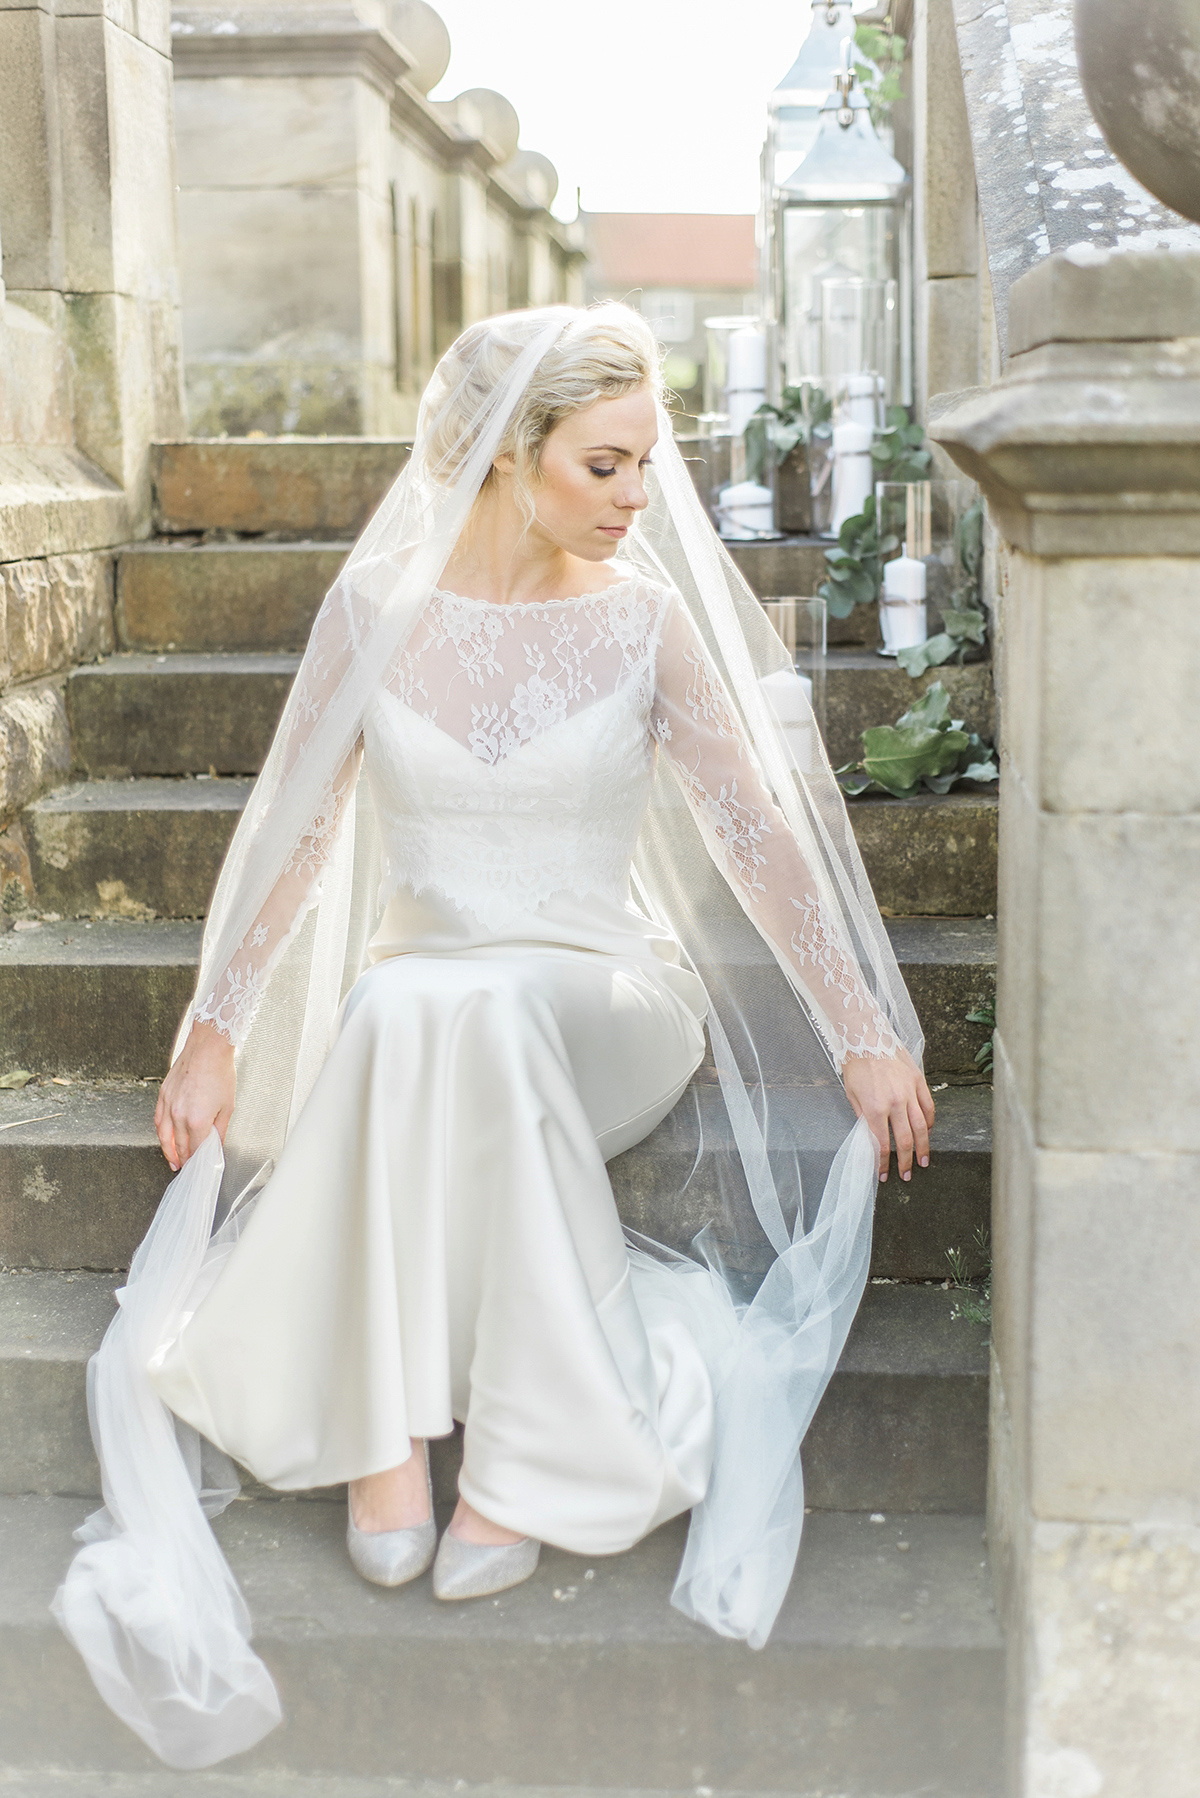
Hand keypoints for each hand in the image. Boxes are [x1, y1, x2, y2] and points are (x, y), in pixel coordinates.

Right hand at [155, 1020, 235, 1171]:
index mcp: (197, 1121)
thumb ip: (219, 1130)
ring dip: (168, 1151)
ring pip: (164, 1136)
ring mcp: (168, 1106)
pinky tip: (164, 1138)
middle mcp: (179, 1116)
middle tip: (186, 1167)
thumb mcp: (227, 1106)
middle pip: (179, 1146)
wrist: (207, 1049)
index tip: (199, 1166)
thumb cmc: (219, 1072)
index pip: (196, 1149)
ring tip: (173, 1160)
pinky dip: (161, 1133)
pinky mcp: (163, 1096)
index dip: (198, 1160)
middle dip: (183, 1159)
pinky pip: (158, 1120)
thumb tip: (216, 1144)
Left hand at [841, 1051, 934, 1183]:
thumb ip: (863, 1118)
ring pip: (921, 1127)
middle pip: (905, 1140)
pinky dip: (930, 1122)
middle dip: (906, 1161)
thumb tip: (871, 1138)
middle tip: (908, 1174)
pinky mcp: (918, 1081)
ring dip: (924, 1147)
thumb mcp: (852, 1095)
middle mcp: (894, 1103)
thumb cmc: (856, 1065)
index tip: (884, 1174)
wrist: (866, 1036)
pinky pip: (928, 1107)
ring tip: (924, 1161)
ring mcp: (909, 1092)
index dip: (883, 1163)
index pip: (882, 1144)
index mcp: (874, 1108)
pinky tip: (928, 1131)